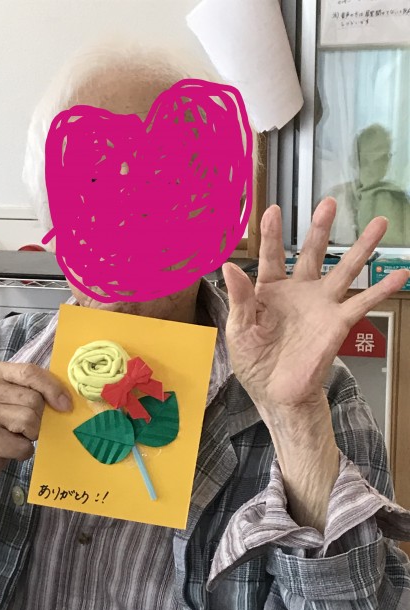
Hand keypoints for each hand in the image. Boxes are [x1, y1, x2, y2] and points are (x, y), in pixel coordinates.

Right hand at [0, 362, 71, 487]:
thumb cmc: (1, 422)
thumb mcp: (14, 397)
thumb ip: (34, 389)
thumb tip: (67, 398)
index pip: (30, 372)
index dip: (53, 388)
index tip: (66, 405)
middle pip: (33, 399)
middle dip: (39, 417)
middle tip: (27, 426)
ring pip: (29, 421)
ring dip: (32, 434)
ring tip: (17, 436)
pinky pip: (23, 446)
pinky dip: (24, 451)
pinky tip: (12, 449)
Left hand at [222, 198, 408, 414]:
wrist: (277, 394)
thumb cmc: (255, 364)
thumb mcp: (238, 330)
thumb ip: (239, 298)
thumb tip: (228, 267)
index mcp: (269, 293)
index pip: (270, 257)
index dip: (270, 234)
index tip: (271, 210)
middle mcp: (298, 293)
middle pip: (311, 253)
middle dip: (320, 228)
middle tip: (329, 203)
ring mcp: (320, 306)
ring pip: (344, 269)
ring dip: (361, 247)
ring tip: (378, 224)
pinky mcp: (337, 323)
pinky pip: (363, 302)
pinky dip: (382, 289)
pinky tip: (401, 274)